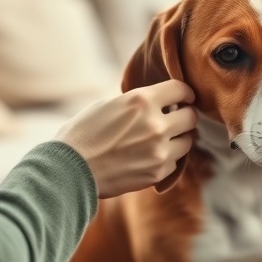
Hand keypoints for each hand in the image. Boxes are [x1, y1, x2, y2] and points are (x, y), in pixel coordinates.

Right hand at [55, 80, 196, 198]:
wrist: (70, 170)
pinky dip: (167, 159)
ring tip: (162, 139)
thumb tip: (159, 102)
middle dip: (184, 116)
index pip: (181, 89)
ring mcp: (159, 151)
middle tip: (175, 118)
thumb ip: (137, 102)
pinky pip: (174, 162)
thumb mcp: (108, 105)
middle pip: (191, 117)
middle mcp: (156, 124)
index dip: (184, 92)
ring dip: (178, 138)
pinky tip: (150, 156)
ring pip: (187, 141)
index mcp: (142, 101)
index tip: (183, 97)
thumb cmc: (82, 134)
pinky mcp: (158, 173)